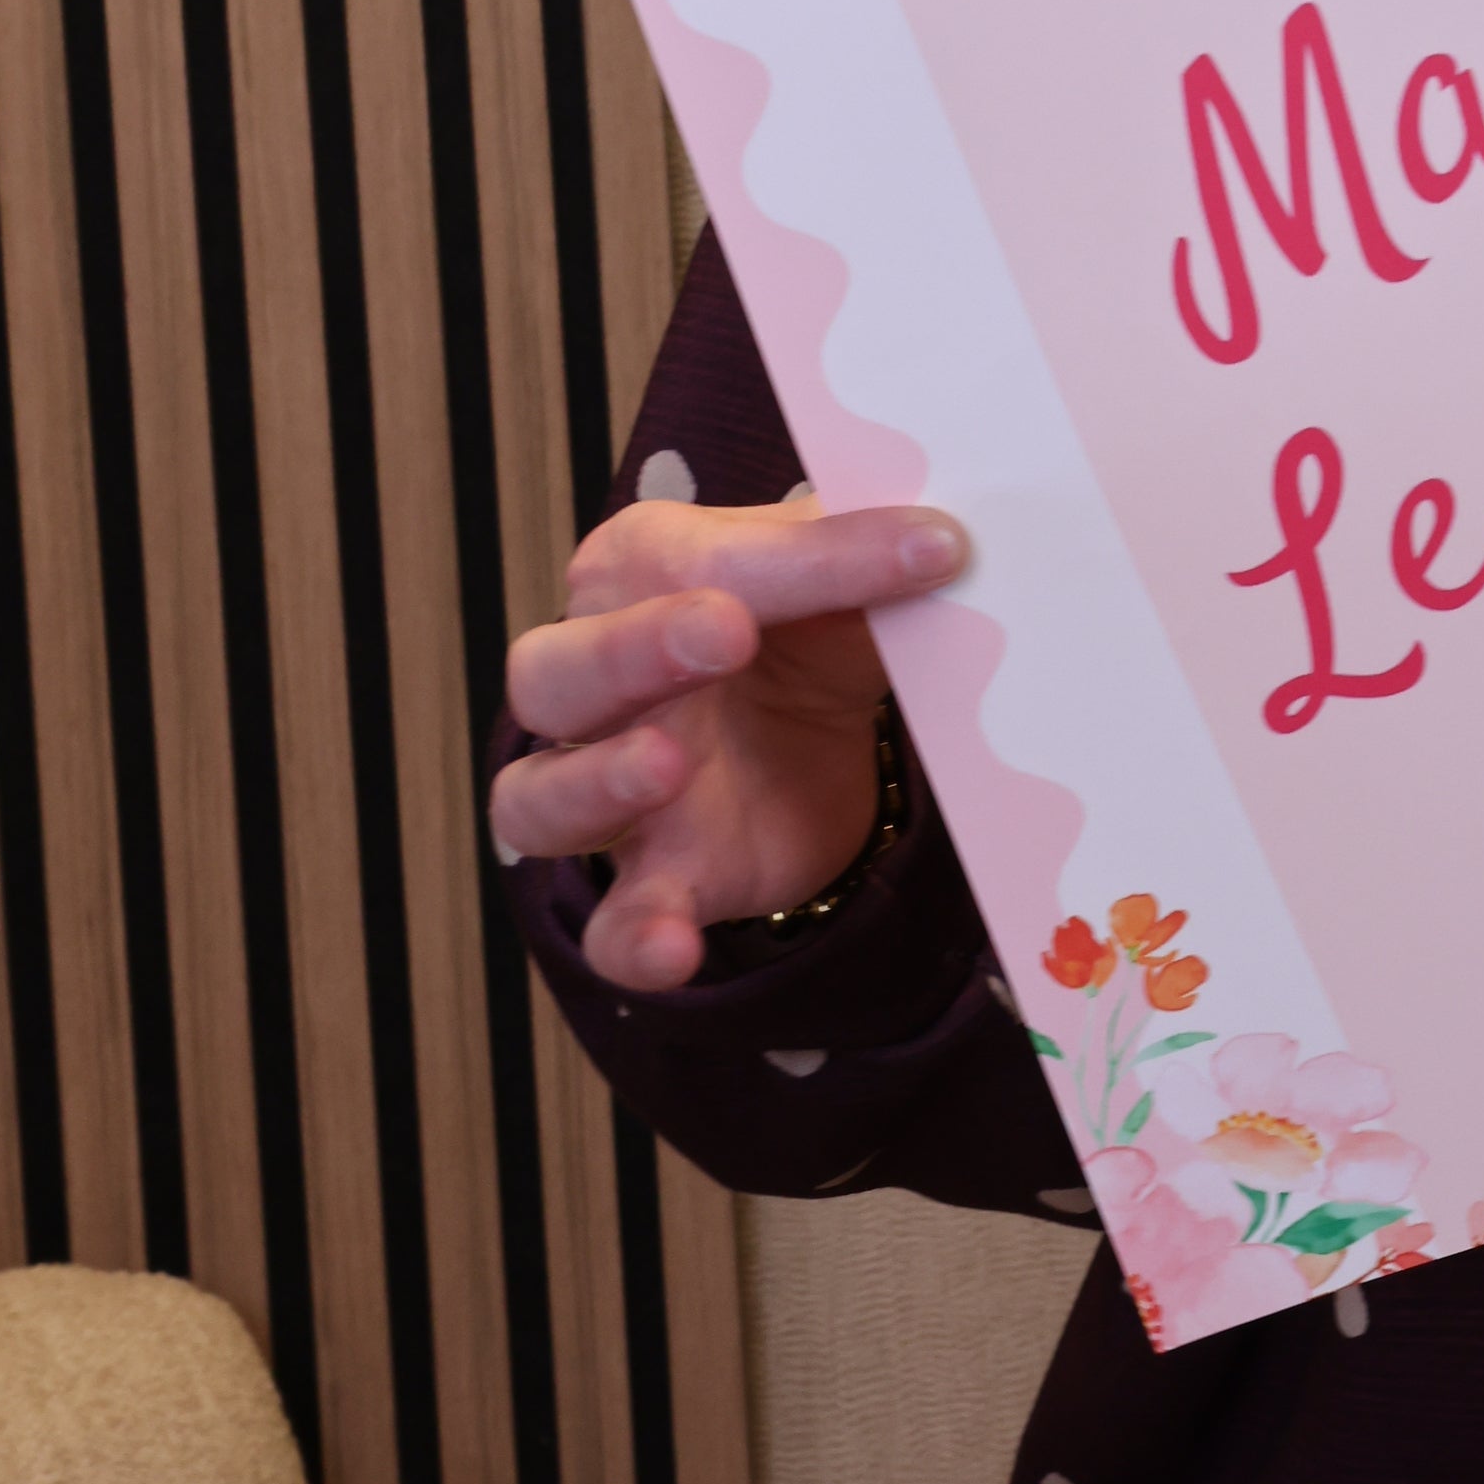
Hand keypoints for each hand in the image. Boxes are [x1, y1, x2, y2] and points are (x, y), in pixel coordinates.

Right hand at [494, 496, 966, 997]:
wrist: (810, 739)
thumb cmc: (801, 629)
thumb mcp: (844, 582)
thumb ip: (870, 557)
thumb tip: (943, 535)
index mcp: (642, 571)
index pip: (701, 560)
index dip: (808, 559)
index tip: (926, 549)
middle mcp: (595, 681)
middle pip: (559, 670)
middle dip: (633, 648)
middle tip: (724, 631)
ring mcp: (608, 791)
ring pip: (539, 796)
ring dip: (597, 781)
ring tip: (666, 767)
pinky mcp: (653, 878)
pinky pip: (610, 923)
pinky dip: (633, 937)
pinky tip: (673, 948)